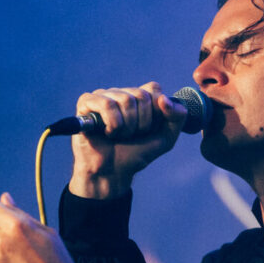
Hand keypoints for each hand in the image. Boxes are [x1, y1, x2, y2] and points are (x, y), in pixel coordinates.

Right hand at [70, 81, 187, 198]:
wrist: (112, 173)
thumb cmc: (135, 155)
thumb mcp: (165, 138)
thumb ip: (177, 118)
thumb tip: (163, 99)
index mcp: (139, 97)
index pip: (154, 89)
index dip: (155, 112)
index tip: (148, 130)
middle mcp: (122, 93)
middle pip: (141, 96)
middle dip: (141, 124)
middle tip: (131, 136)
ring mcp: (104, 96)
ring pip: (125, 100)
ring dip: (126, 127)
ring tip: (118, 136)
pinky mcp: (86, 102)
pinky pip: (106, 104)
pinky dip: (112, 124)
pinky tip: (106, 132)